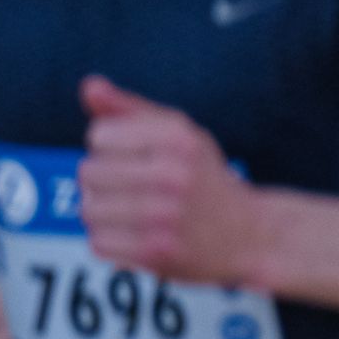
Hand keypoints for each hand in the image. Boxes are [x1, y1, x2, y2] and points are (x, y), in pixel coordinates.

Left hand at [79, 80, 268, 286]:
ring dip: (104, 214)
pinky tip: (138, 237)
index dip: (110, 147)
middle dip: (104, 182)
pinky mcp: (156, 252)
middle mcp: (174, 175)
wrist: (250, 236)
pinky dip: (112, 242)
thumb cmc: (204, 180)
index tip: (136, 158)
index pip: (99, 135)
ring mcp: (165, 216)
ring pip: (89, 209)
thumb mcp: (179, 135)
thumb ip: (131, 108)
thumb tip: (89, 86)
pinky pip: (98, 242)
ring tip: (134, 214)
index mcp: (179, 138)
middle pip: (88, 172)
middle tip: (136, 190)